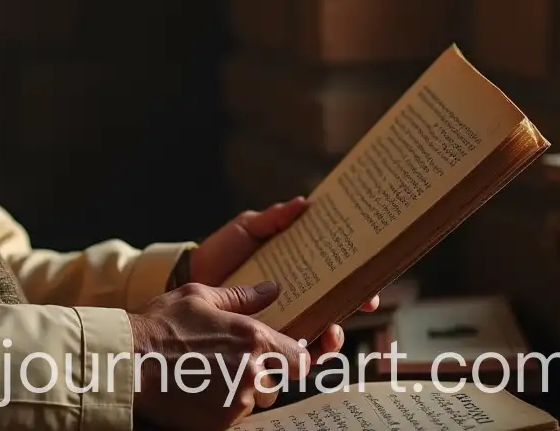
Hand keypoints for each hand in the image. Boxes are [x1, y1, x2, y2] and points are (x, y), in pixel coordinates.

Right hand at [129, 281, 308, 428]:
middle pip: (276, 384)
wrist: (129, 361)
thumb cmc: (161, 324)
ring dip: (241, 394)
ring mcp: (236, 402)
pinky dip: (220, 409)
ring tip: (208, 377)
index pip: (300, 359)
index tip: (281, 358)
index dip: (292, 359)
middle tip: (227, 365)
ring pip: (254, 403)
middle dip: (259, 377)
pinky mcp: (220, 424)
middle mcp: (251, 372)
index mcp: (252, 338)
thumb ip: (241, 296)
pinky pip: (233, 419)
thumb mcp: (198, 297)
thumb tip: (271, 289)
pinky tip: (198, 392)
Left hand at [187, 198, 379, 356]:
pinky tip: (306, 352)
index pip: (335, 279)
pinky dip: (304, 356)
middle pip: (335, 309)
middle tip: (361, 306)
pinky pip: (290, 354)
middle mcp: (296, 299)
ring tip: (331, 333)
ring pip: (319, 336)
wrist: (189, 274)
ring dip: (332, 339)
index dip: (357, 284)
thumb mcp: (248, 228)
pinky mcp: (264, 340)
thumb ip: (274, 218)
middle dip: (352, 310)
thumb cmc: (222, 250)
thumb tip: (305, 202)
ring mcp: (283, 321)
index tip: (370, 285)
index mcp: (298, 271)